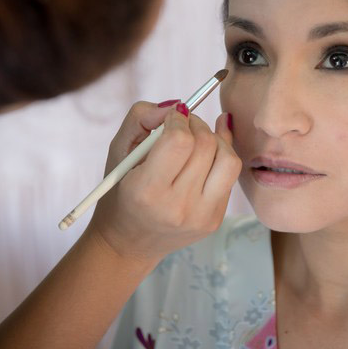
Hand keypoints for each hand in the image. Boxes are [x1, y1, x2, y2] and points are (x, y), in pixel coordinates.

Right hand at [86, 101, 240, 262]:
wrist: (129, 243)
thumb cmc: (121, 191)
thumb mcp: (118, 150)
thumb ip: (141, 117)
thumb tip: (177, 105)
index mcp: (147, 191)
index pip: (179, 141)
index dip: (178, 119)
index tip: (171, 118)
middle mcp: (178, 208)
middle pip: (206, 145)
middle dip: (196, 125)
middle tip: (183, 125)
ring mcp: (201, 216)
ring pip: (228, 159)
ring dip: (214, 140)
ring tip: (196, 141)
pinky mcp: (214, 220)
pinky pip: (229, 176)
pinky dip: (220, 157)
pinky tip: (206, 154)